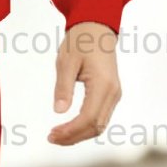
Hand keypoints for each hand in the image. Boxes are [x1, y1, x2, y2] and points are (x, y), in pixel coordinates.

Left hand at [48, 21, 120, 145]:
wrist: (97, 29)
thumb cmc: (81, 42)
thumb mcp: (66, 62)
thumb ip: (63, 87)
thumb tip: (58, 111)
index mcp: (103, 84)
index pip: (88, 118)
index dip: (70, 131)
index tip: (52, 134)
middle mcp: (113, 93)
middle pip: (95, 127)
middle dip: (73, 137)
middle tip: (51, 137)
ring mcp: (114, 94)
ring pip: (100, 125)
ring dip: (79, 134)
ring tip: (58, 135)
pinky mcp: (111, 94)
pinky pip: (100, 117)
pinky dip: (86, 126)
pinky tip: (70, 127)